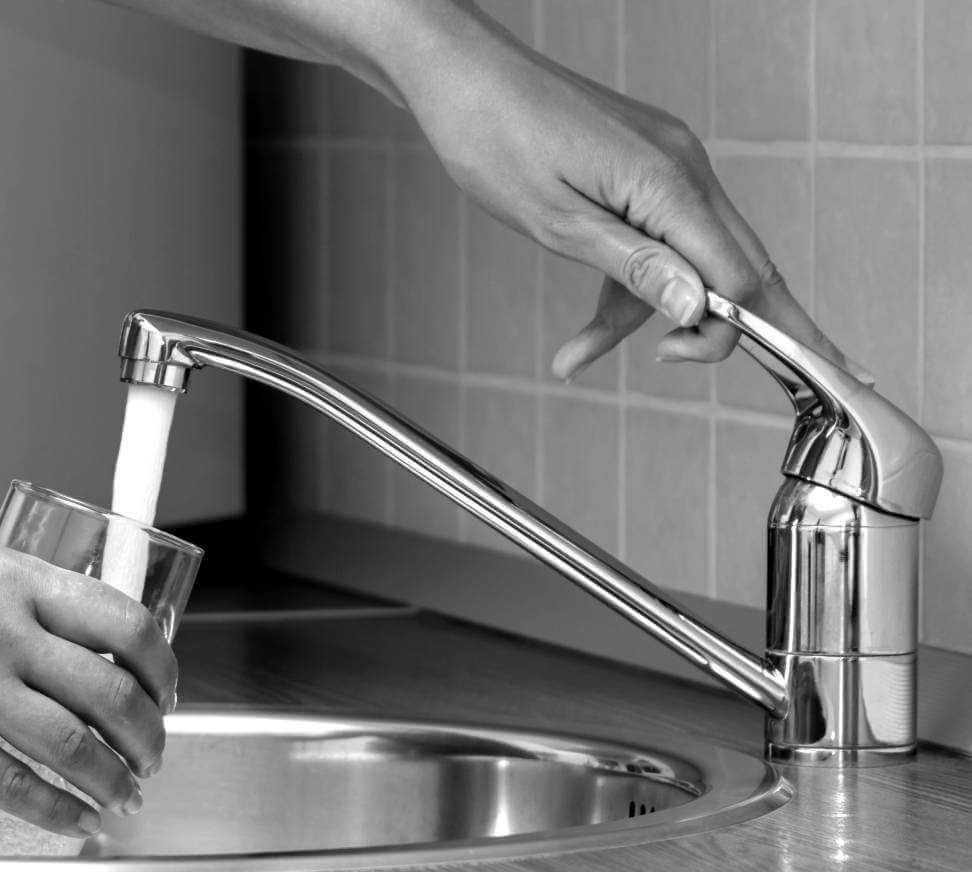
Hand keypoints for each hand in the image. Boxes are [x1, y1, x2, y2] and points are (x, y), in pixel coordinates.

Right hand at [0, 536, 176, 836]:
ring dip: (113, 778)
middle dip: (148, 735)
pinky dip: (59, 811)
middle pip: (112, 689)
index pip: (123, 620)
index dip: (161, 667)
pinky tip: (75, 820)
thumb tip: (80, 650)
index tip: (166, 692)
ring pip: (74, 744)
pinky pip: (14, 784)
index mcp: (11, 576)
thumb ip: (17, 605)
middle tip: (152, 755)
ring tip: (123, 791)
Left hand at [380, 3, 866, 380]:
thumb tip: (696, 310)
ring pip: (695, 257)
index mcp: (667, 182)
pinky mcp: (645, 165)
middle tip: (827, 378)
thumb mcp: (555, 220)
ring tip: (579, 352)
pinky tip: (584, 332)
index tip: (671, 358)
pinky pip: (663, 235)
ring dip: (654, 311)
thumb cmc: (493, 137)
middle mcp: (684, 167)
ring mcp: (668, 162)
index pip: (735, 276)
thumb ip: (631, 267)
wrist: (463, 75)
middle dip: (755, 327)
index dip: (721, 331)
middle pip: (743, 265)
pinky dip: (633, 281)